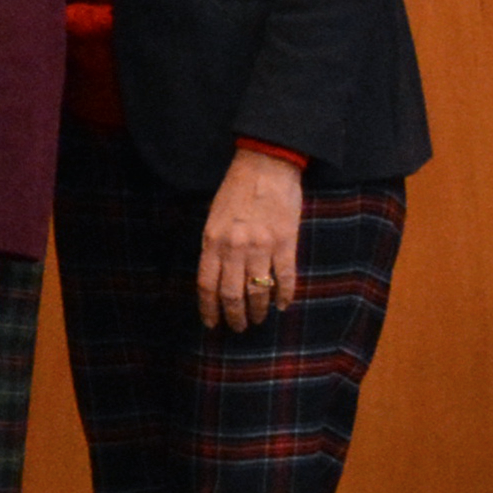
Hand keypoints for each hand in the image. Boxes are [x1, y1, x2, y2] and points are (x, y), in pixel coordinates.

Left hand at [200, 149, 307, 334]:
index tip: (211, 324)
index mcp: (213, 241)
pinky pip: (285, 278)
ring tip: (257, 320)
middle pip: (231, 293)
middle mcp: (234, 247)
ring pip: (258, 291)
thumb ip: (215, 246)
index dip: (209, 309)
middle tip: (238, 328)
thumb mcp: (214, 217)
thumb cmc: (237, 189)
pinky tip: (283, 306)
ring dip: (257, 311)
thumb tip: (217, 277)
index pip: (207, 285)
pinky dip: (284, 296)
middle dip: (234, 316)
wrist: (266, 165)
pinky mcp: (286, 243)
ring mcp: (261, 246)